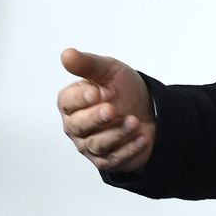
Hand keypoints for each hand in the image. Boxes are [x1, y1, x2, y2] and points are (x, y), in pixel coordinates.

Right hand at [57, 47, 155, 172]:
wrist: (149, 110)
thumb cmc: (123, 89)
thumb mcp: (109, 71)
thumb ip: (87, 64)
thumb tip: (66, 55)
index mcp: (71, 103)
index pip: (67, 102)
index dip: (80, 98)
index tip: (95, 92)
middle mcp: (76, 126)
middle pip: (78, 126)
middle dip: (96, 118)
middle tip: (112, 109)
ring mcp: (89, 146)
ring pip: (97, 144)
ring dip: (117, 133)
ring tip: (134, 122)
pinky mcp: (107, 161)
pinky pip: (114, 159)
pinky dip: (129, 149)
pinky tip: (142, 138)